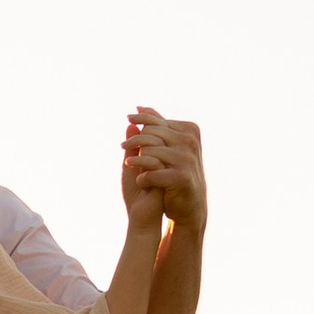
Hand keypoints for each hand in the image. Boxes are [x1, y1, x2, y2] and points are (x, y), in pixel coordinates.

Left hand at [123, 106, 205, 236]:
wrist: (190, 205)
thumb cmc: (176, 173)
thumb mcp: (167, 148)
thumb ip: (155, 128)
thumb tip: (138, 108)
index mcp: (189, 130)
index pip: (158, 121)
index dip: (142, 119)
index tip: (128, 118)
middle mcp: (190, 142)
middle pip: (152, 134)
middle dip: (135, 140)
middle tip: (123, 146)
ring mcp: (186, 159)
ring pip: (149, 152)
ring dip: (136, 160)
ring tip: (129, 164)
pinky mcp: (181, 177)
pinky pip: (152, 173)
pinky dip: (142, 178)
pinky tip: (139, 181)